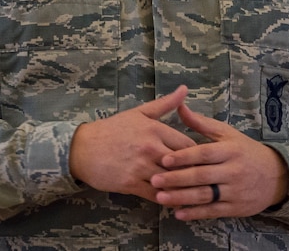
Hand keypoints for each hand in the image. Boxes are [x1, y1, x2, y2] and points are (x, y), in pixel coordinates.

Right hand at [69, 86, 196, 202]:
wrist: (82, 148)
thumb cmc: (112, 129)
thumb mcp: (139, 113)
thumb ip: (165, 104)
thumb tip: (185, 89)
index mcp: (155, 130)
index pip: (188, 145)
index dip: (198, 154)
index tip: (203, 160)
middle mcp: (150, 148)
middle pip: (183, 164)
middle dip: (194, 172)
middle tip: (205, 179)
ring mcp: (140, 167)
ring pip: (171, 181)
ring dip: (183, 188)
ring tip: (196, 194)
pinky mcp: (131, 184)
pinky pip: (156, 195)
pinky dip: (167, 198)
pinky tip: (175, 201)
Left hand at [150, 102, 288, 220]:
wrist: (275, 175)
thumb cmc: (245, 151)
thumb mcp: (227, 134)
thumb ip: (202, 123)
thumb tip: (180, 107)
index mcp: (230, 150)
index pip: (204, 153)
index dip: (184, 157)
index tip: (164, 160)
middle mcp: (233, 170)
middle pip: (201, 176)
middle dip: (176, 179)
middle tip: (154, 180)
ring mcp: (235, 191)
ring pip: (205, 195)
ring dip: (181, 198)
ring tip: (160, 198)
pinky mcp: (235, 208)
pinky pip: (212, 211)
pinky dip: (195, 213)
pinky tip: (178, 213)